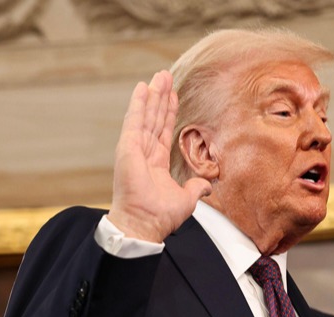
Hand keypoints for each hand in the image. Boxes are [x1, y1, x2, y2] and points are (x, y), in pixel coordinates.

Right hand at [108, 70, 211, 241]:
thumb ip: (195, 188)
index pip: (163, 131)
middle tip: (165, 76)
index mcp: (155, 163)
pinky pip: (134, 120)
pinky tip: (143, 87)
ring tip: (159, 76)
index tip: (173, 96)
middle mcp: (144, 153)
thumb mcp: (186, 200)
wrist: (144, 224)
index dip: (168, 112)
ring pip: (146, 115)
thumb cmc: (159, 217)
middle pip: (154, 118)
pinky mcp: (127, 147)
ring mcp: (134, 148)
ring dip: (153, 95)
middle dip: (161, 97)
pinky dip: (138, 103)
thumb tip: (205, 186)